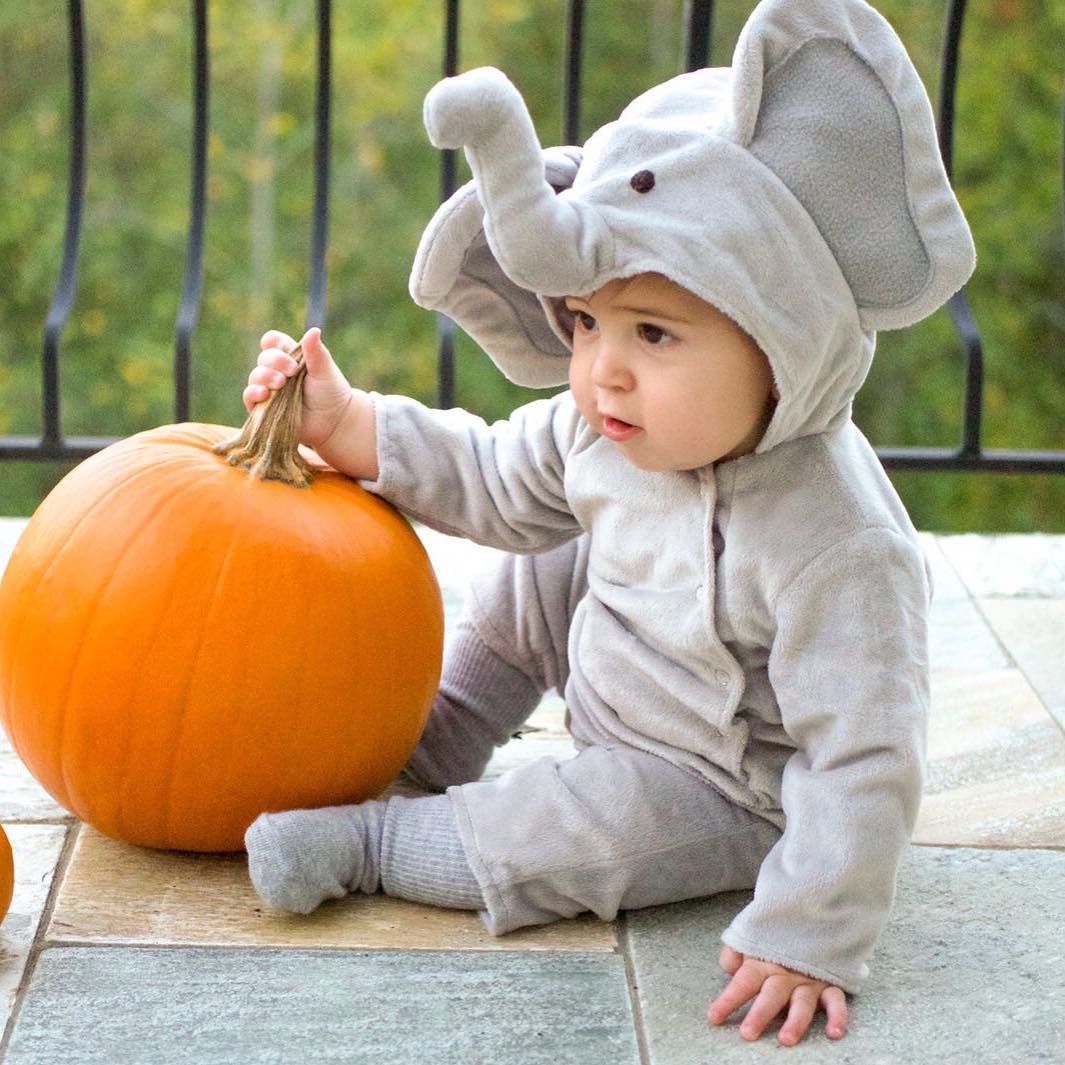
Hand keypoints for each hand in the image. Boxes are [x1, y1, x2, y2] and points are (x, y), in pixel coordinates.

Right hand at [245, 327, 353, 450]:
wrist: (334, 421)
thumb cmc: (331, 392)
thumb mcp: (325, 370)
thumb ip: (316, 352)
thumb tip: (314, 330)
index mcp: (289, 357)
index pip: (272, 342)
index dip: (274, 342)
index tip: (285, 348)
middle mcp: (276, 371)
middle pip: (264, 358)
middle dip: (275, 361)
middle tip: (292, 371)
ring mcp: (269, 389)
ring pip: (255, 376)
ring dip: (265, 376)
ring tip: (281, 383)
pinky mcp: (264, 409)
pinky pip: (249, 398)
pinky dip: (253, 393)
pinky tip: (264, 393)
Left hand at [707, 946, 847, 1045]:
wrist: (811, 913)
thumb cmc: (773, 936)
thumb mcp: (751, 936)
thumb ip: (735, 951)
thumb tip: (728, 966)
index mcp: (764, 962)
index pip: (743, 981)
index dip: (728, 999)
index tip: (714, 1017)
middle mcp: (786, 972)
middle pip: (772, 994)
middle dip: (760, 1014)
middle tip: (748, 1033)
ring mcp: (810, 979)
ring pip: (803, 1002)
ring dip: (795, 1021)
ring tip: (786, 1039)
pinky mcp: (830, 983)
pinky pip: (837, 1000)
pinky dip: (838, 1016)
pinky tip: (834, 1033)